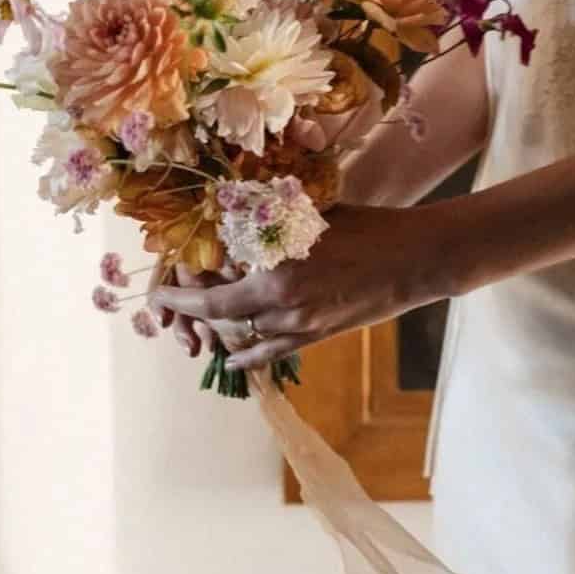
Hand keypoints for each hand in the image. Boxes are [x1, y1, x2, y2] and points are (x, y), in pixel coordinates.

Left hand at [149, 204, 445, 371]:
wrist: (416, 260)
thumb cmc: (367, 227)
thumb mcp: (311, 214)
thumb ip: (269, 221)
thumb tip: (229, 217)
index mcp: (277, 275)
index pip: (211, 295)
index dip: (179, 294)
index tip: (158, 288)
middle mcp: (284, 308)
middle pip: (221, 318)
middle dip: (194, 307)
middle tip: (178, 290)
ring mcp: (302, 328)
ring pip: (243, 336)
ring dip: (218, 325)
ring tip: (201, 311)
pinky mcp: (318, 337)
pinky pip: (272, 353)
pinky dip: (247, 357)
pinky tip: (232, 360)